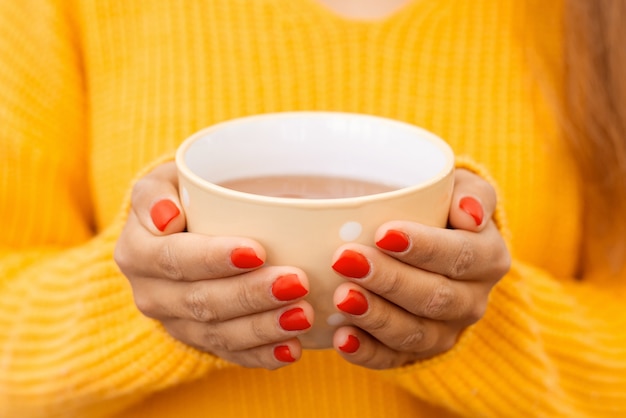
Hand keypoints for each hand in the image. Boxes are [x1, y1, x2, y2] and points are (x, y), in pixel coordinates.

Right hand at [114, 162, 312, 368]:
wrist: (179, 233)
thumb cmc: (182, 197)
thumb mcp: (163, 181)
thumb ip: (155, 193)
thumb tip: (166, 217)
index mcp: (137, 252)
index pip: (175, 258)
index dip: (215, 258)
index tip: (259, 251)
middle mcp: (151, 294)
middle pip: (202, 301)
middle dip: (251, 295)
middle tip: (297, 283)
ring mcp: (176, 324)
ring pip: (219, 334)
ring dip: (264, 328)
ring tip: (303, 316)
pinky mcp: (200, 341)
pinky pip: (231, 355)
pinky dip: (262, 356)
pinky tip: (291, 350)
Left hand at [330, 168, 510, 368]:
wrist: (433, 247)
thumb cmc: (441, 209)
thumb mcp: (462, 188)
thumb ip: (472, 193)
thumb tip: (470, 213)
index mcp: (488, 258)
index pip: (461, 255)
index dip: (424, 247)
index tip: (383, 233)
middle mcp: (472, 301)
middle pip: (434, 297)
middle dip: (389, 280)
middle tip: (346, 260)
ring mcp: (445, 331)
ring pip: (414, 333)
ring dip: (376, 316)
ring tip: (341, 297)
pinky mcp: (416, 352)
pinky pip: (393, 359)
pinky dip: (367, 352)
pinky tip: (341, 338)